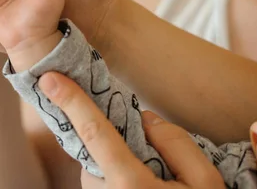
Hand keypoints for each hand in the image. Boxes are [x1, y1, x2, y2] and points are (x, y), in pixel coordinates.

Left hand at [37, 72, 224, 188]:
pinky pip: (100, 188)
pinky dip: (113, 186)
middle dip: (115, 152)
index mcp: (131, 186)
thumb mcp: (206, 184)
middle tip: (152, 169)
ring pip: (97, 175)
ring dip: (116, 174)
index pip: (95, 133)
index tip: (49, 79)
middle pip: (97, 157)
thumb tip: (145, 118)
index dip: (72, 102)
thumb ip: (177, 144)